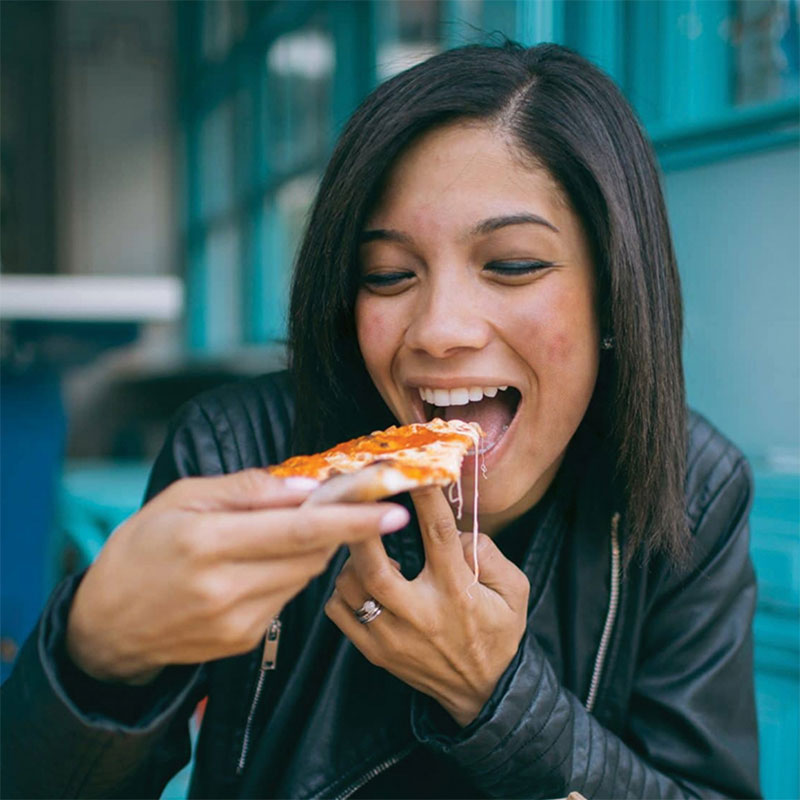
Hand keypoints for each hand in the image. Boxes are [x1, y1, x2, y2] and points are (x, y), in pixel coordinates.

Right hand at [66, 470, 409, 684]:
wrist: (108, 624)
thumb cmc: (142, 546)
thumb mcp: (182, 498)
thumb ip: (246, 490)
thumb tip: (307, 485)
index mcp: (208, 544)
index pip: (300, 531)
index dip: (353, 520)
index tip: (394, 510)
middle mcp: (227, 589)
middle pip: (312, 553)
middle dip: (342, 526)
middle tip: (357, 500)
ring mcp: (238, 623)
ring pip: (305, 574)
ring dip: (313, 546)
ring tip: (289, 526)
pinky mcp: (245, 641)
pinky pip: (288, 596)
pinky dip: (290, 571)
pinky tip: (264, 559)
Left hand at [325, 487, 528, 725]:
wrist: (483, 693)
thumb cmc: (498, 633)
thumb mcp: (514, 590)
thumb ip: (487, 553)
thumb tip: (454, 528)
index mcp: (457, 590)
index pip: (437, 533)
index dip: (423, 497)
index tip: (411, 469)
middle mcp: (421, 612)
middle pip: (373, 564)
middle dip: (358, 527)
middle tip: (353, 498)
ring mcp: (392, 636)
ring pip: (350, 586)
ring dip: (349, 557)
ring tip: (360, 543)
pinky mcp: (375, 652)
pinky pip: (339, 612)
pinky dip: (340, 589)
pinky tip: (356, 579)